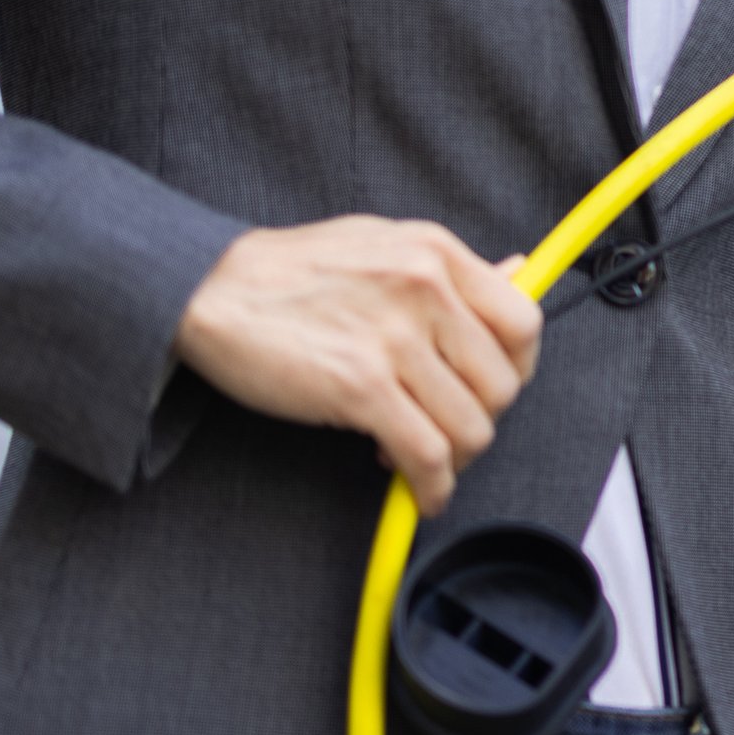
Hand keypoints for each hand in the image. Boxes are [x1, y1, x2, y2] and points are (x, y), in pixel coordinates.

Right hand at [172, 218, 542, 512]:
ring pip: (471, 427)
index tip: (494, 390)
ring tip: (422, 458)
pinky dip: (432, 486)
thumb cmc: (291, 271)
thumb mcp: (382, 244)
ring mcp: (394, 339)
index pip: (524, 322)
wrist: (209, 287)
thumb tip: (518, 273)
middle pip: (502, 384)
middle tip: (449, 431)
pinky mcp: (359, 387)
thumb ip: (449, 268)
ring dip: (455, 460)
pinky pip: (427, 454)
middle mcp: (426, 289)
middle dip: (481, 420)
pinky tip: (420, 491)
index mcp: (437, 252)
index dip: (518, 369)